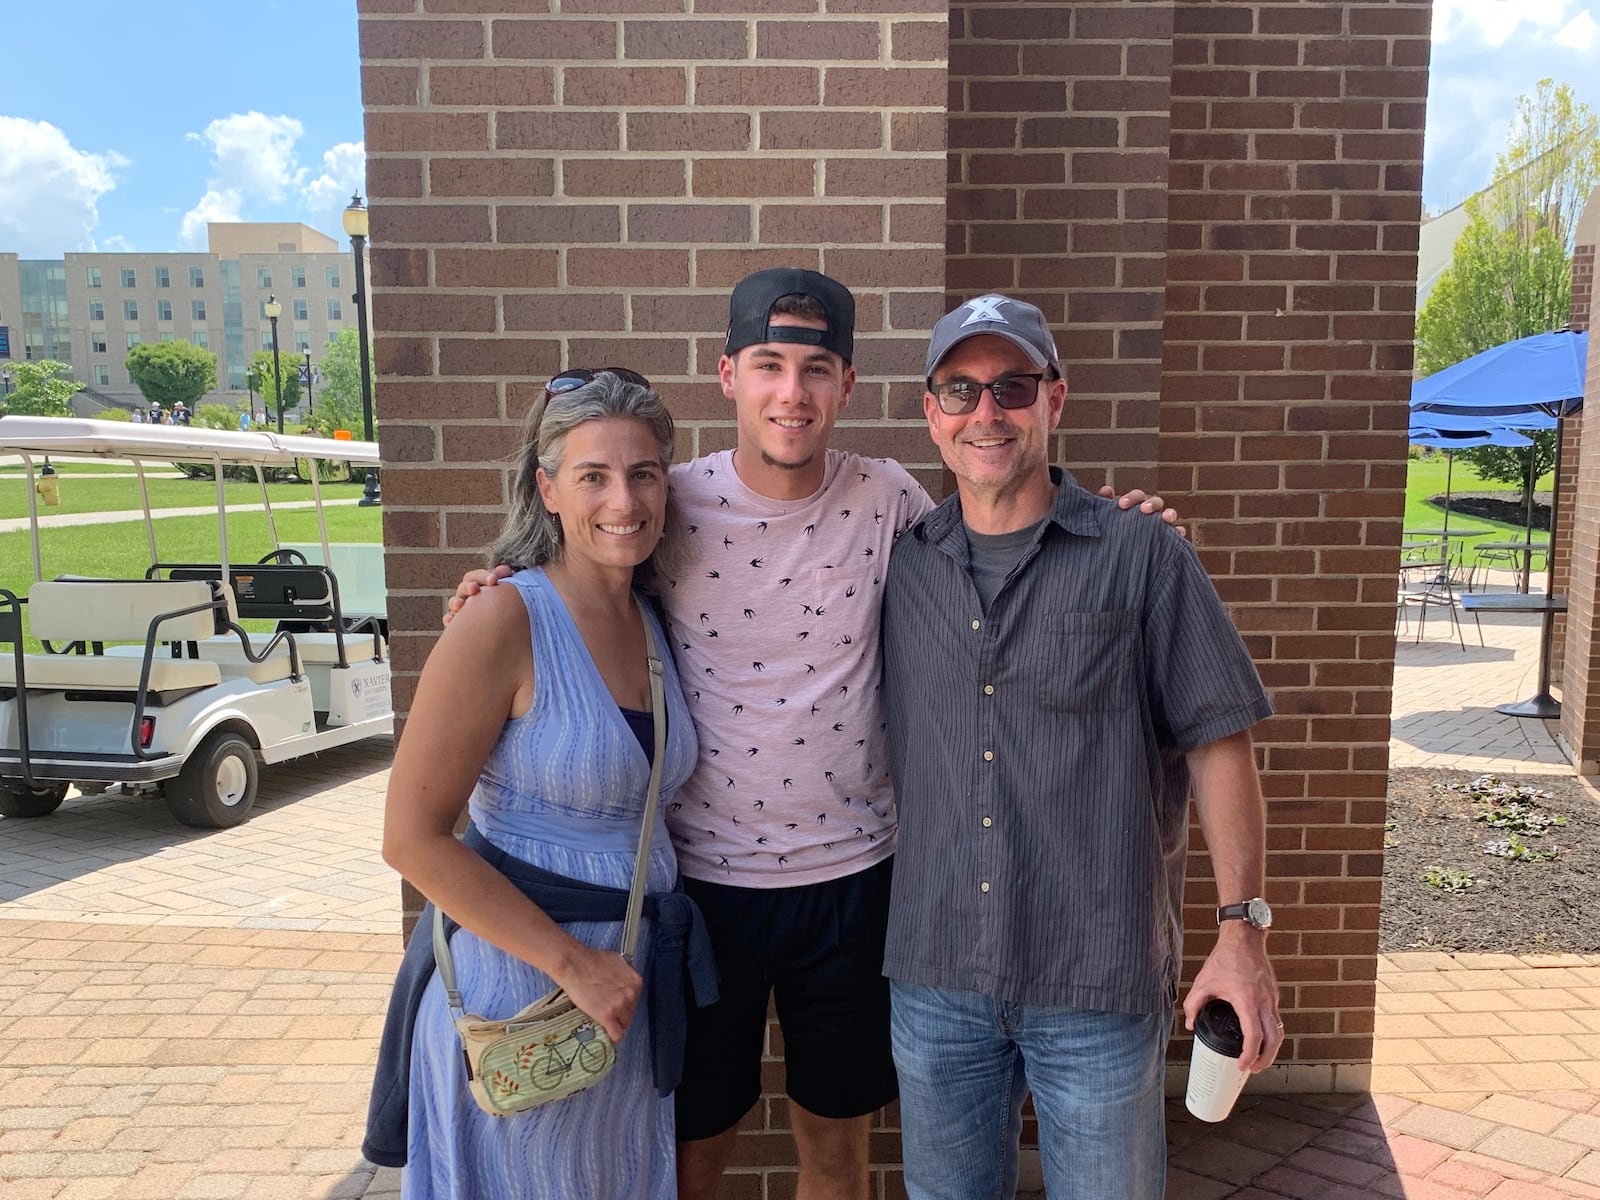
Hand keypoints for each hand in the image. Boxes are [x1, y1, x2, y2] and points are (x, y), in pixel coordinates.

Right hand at [442, 564, 514, 627]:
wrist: (501, 627)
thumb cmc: (501, 603)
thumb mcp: (504, 590)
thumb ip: (503, 578)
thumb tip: (504, 570)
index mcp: (477, 584)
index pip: (475, 576)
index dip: (482, 576)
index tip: (493, 579)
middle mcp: (467, 595)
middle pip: (463, 587)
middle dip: (469, 586)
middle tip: (475, 588)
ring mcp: (461, 608)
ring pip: (454, 603)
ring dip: (456, 602)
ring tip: (460, 604)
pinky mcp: (458, 623)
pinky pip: (450, 620)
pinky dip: (449, 619)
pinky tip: (451, 620)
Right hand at [552, 942, 643, 1044]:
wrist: (574, 965)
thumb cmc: (590, 960)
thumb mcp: (616, 961)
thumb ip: (624, 974)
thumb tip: (624, 981)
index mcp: (635, 982)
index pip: (635, 1001)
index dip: (624, 1004)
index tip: (616, 1006)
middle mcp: (631, 994)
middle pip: (630, 1013)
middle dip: (620, 1014)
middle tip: (607, 1012)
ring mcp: (620, 1006)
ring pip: (623, 1024)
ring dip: (615, 1024)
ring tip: (603, 1022)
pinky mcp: (607, 1016)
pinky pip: (616, 1034)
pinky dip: (613, 1037)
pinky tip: (608, 1037)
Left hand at [1099, 486, 1186, 540]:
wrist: (1119, 565)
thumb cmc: (1111, 537)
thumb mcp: (1105, 522)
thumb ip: (1104, 506)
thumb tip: (1107, 489)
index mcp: (1136, 507)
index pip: (1137, 496)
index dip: (1132, 498)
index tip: (1122, 505)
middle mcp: (1150, 514)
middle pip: (1156, 502)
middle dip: (1151, 504)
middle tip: (1144, 510)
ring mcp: (1161, 526)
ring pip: (1169, 515)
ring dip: (1169, 514)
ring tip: (1166, 519)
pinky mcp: (1168, 540)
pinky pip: (1177, 534)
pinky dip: (1179, 532)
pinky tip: (1178, 533)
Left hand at [1182, 926, 1281, 1072]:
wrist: (1244, 939)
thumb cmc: (1226, 958)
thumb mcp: (1204, 982)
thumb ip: (1193, 1003)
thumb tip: (1189, 1023)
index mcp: (1247, 1000)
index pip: (1254, 1036)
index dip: (1249, 1055)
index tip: (1241, 1065)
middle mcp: (1264, 1002)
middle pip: (1274, 1039)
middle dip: (1266, 1059)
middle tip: (1254, 1069)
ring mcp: (1272, 999)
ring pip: (1279, 1031)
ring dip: (1272, 1049)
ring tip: (1259, 1059)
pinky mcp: (1273, 995)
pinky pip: (1276, 1020)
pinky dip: (1272, 1034)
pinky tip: (1261, 1038)